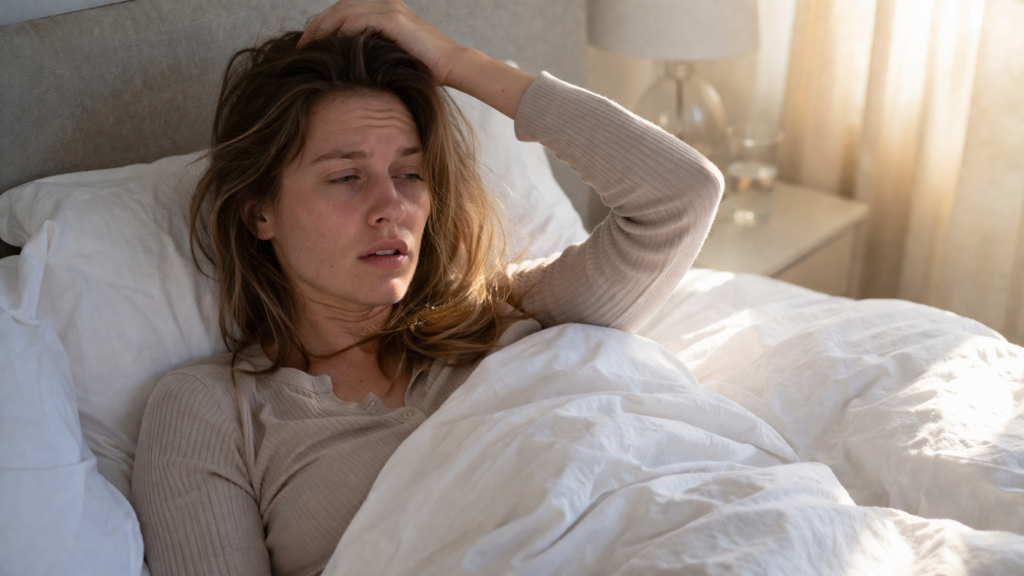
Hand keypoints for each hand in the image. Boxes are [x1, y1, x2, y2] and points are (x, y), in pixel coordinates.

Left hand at [298, 0, 466, 85]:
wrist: (453, 66)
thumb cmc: (425, 68)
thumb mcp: (392, 55)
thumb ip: (371, 50)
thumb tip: (343, 63)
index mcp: (384, 8)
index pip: (344, 9)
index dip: (323, 24)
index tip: (308, 44)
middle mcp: (385, 2)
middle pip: (339, 7)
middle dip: (317, 25)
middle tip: (301, 46)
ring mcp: (389, 8)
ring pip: (343, 11)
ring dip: (324, 29)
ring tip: (311, 48)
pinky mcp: (393, 19)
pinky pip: (356, 21)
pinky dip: (340, 33)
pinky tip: (332, 49)